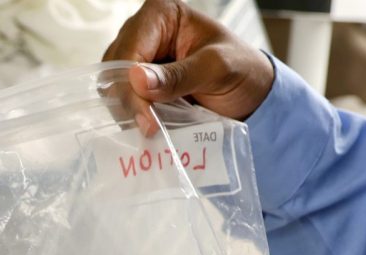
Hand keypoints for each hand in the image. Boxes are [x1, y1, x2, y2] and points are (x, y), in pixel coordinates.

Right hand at [104, 0, 274, 133]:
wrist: (250, 92)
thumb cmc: (241, 69)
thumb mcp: (217, 69)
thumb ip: (180, 75)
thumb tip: (138, 80)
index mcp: (162, 14)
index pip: (130, 48)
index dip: (131, 84)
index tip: (146, 117)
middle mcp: (145, 31)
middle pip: (115, 67)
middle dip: (130, 100)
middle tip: (149, 128)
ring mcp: (140, 57)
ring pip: (114, 85)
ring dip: (130, 111)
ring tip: (152, 129)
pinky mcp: (141, 82)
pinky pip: (124, 99)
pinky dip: (134, 116)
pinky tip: (150, 127)